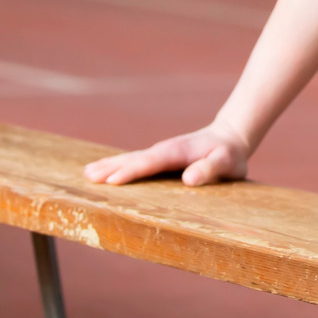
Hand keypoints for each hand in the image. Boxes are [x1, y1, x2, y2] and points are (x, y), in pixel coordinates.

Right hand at [82, 119, 249, 186]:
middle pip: (134, 159)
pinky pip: (135, 161)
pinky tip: (105, 171)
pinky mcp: (160, 158)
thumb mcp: (227, 162)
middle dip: (112, 167)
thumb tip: (189, 178)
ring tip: (87, 173)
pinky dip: (118, 165)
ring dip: (110, 165)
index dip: (131, 172)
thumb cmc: (229, 154)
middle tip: (88, 176)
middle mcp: (164, 150)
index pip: (151, 163)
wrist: (230, 137)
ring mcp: (160, 152)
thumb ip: (210, 169)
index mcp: (177, 152)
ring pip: (131, 158)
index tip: (111, 180)